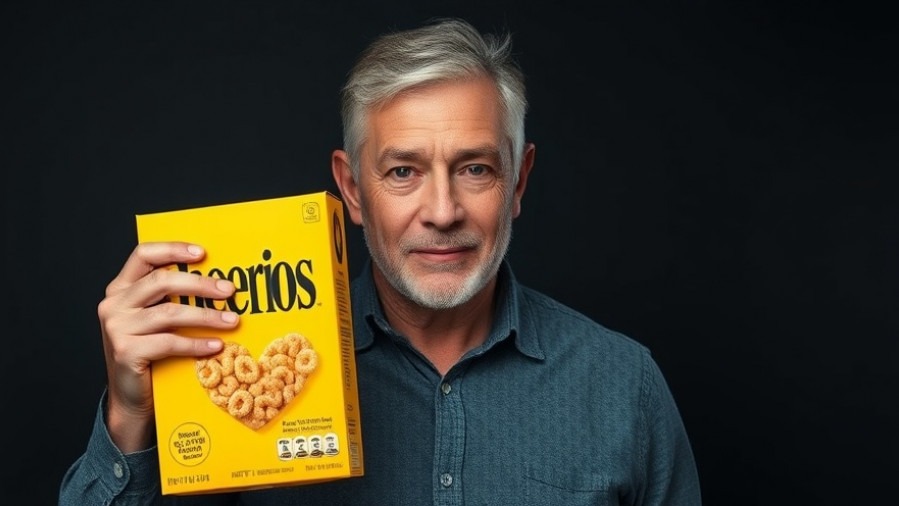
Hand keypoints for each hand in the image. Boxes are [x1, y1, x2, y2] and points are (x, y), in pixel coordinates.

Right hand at [98, 242, 237, 451]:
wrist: (131, 398)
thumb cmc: (150, 353)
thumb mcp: (155, 320)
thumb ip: (171, 298)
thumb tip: (219, 283)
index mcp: (121, 288)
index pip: (143, 255)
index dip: (173, 249)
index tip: (203, 253)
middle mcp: (114, 304)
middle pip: (161, 282)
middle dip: (200, 284)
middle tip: (229, 290)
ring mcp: (117, 328)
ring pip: (169, 313)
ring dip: (206, 316)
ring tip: (232, 320)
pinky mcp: (126, 351)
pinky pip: (169, 343)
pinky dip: (197, 343)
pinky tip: (216, 345)